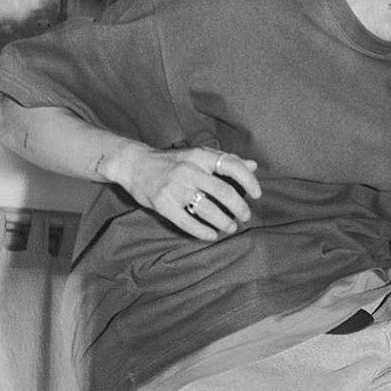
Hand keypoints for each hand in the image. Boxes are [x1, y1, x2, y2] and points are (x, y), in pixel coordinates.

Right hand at [117, 145, 261, 239]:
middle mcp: (189, 171)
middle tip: (244, 216)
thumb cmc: (171, 161)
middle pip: (224, 192)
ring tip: (230, 227)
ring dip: (225, 222)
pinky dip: (203, 232)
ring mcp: (176, 188)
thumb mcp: (197, 154)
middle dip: (240, 208)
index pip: (232, 166)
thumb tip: (253, 165)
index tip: (257, 194)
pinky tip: (211, 235)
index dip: (249, 182)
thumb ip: (224, 160)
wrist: (134, 164)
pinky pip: (188, 223)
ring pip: (209, 210)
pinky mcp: (164, 205)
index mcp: (200, 156)